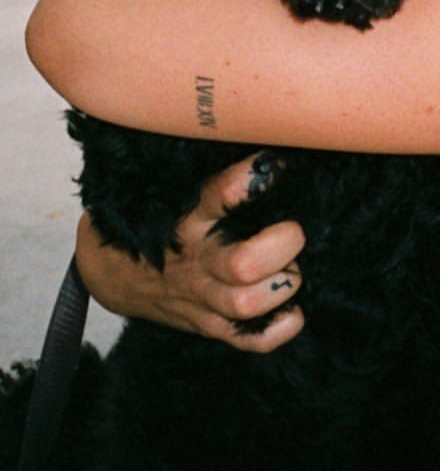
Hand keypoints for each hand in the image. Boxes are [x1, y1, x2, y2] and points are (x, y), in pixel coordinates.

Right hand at [75, 154, 305, 351]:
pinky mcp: (210, 326)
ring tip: (291, 268)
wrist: (114, 273)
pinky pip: (248, 340)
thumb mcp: (176, 187)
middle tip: (293, 230)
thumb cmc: (159, 218)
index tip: (276, 164)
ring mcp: (202, 298)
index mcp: (187, 217)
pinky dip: (278, 329)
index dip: (252, 180)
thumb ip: (214, 170)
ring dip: (282, 285)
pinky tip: (292, 310)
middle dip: (282, 245)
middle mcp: (197, 259)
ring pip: (246, 303)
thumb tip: (265, 129)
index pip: (219, 195)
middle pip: (243, 264)